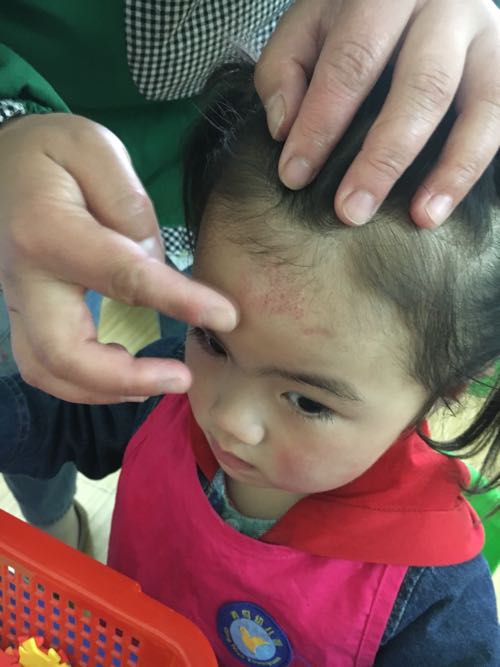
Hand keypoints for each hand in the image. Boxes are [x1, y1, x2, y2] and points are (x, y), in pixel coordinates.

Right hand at [0, 114, 236, 401]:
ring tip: (158, 380)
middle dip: (125, 378)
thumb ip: (128, 206)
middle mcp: (23, 278)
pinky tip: (125, 374)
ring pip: (48, 371)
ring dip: (104, 389)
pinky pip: (46, 364)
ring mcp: (16, 302)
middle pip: (64, 354)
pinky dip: (87, 382)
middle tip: (181, 377)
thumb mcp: (94, 149)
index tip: (227, 317)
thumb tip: (155, 266)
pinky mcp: (22, 313)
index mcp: (47, 230)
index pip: (123, 276)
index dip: (178, 301)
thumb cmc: (49, 152)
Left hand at [255, 0, 499, 226]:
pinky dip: (471, 167)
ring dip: (449, 168)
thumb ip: (284, 71)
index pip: (353, 60)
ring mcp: (485, 35)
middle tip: (351, 211)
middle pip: (422, 86)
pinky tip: (441, 206)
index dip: (322, 122)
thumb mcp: (307, 29)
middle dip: (383, 157)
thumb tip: (284, 129)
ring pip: (480, 104)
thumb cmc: (350, 21)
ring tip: (420, 217)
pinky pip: (499, 119)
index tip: (295, 176)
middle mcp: (445, 7)